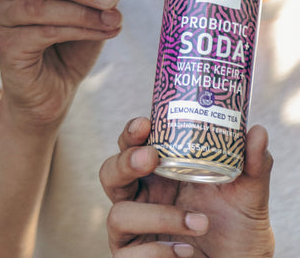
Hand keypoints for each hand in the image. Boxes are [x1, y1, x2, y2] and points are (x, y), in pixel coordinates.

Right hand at [0, 0, 121, 127]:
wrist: (51, 91)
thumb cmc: (71, 41)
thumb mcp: (92, 6)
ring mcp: (1, 15)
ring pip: (39, 5)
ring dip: (82, 11)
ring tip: (115, 19)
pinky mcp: (4, 44)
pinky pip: (41, 32)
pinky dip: (77, 30)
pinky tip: (105, 33)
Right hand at [101, 117, 274, 257]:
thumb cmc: (239, 230)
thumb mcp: (249, 195)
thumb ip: (253, 164)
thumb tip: (257, 131)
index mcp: (159, 174)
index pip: (133, 146)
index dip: (131, 133)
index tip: (145, 124)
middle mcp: (141, 198)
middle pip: (109, 173)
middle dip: (124, 162)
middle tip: (150, 157)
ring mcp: (135, 231)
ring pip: (119, 214)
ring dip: (159, 217)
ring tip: (199, 223)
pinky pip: (131, 255)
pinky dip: (159, 251)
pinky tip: (186, 251)